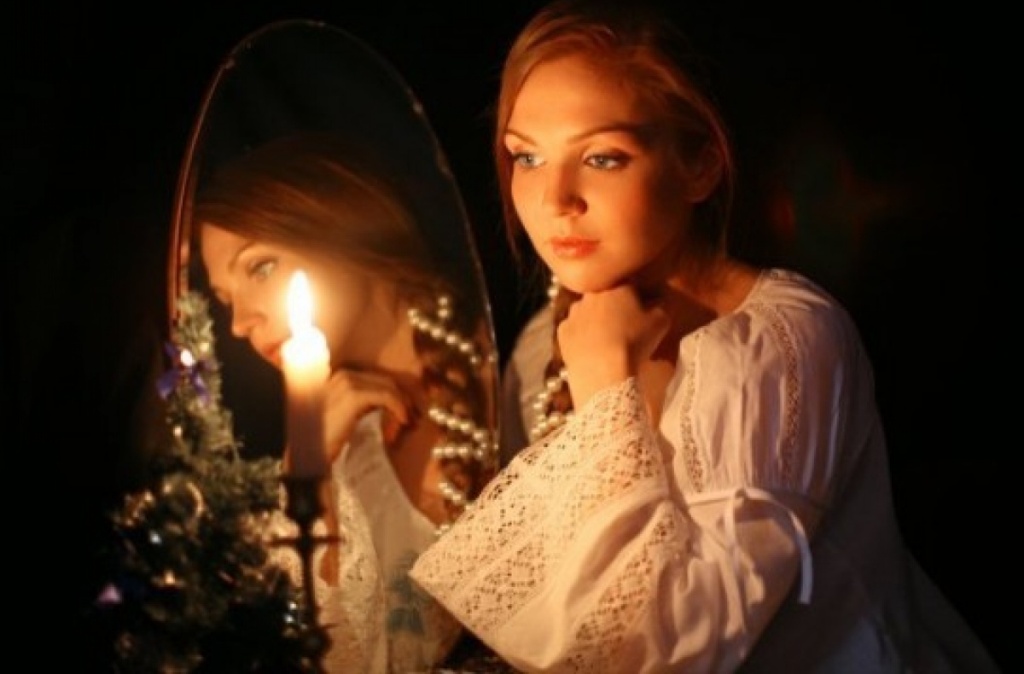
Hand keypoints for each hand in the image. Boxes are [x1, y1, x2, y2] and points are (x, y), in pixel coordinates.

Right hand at [322, 368, 412, 462]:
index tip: (404, 411)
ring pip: (388, 387)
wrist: (309, 452)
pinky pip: (387, 396)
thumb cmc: (325, 439)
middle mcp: (342, 375)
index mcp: (339, 377)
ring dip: (402, 404)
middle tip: (411, 416)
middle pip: (384, 380)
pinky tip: (403, 421)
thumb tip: (387, 405)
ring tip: (407, 421)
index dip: (394, 394)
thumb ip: (362, 406)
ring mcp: (347, 383)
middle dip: (401, 398)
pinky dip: (399, 407)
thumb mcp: (345, 416)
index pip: (376, 379)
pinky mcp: (354, 395)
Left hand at [557, 285, 668, 408]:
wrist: (603, 368)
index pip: (629, 286)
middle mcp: (592, 294)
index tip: (639, 313)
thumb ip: (660, 307)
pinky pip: (573, 330)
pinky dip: (580, 337)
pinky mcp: (561, 331)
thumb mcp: (661, 322)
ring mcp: (574, 312)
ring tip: (605, 341)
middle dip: (612, 308)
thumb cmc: (635, 342)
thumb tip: (656, 302)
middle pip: (604, 297)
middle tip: (622, 328)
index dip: (635, 299)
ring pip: (586, 312)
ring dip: (594, 321)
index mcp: (618, 287)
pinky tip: (590, 350)